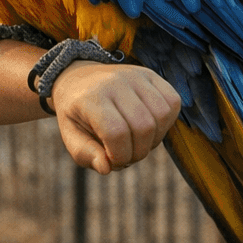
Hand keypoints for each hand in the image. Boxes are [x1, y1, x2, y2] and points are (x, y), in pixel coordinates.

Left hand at [49, 62, 180, 174]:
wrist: (77, 78)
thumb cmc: (76, 113)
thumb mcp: (70, 135)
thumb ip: (86, 154)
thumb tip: (107, 167)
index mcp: (90, 98)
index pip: (116, 133)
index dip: (120, 156)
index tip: (112, 161)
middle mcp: (115, 82)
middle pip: (143, 126)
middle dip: (138, 152)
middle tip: (126, 155)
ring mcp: (135, 75)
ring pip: (162, 114)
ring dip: (154, 139)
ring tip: (137, 142)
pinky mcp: (150, 74)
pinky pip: (173, 102)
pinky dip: (167, 122)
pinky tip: (150, 127)